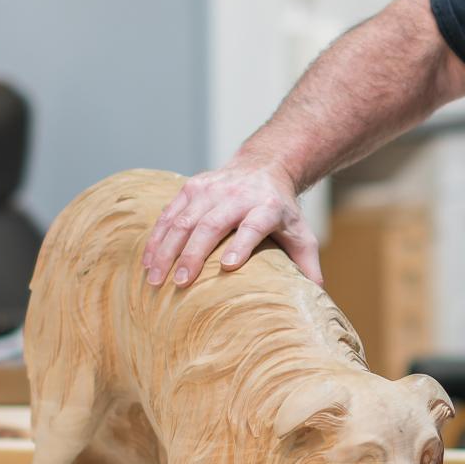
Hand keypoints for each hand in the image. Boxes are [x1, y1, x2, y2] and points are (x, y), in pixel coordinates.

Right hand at [141, 160, 322, 287]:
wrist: (264, 167)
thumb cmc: (282, 210)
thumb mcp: (301, 233)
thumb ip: (307, 264)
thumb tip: (317, 296)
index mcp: (267, 207)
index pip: (253, 225)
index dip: (241, 244)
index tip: (227, 267)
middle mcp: (237, 196)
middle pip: (211, 225)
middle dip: (193, 255)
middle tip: (179, 284)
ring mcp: (210, 190)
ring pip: (183, 220)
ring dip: (166, 251)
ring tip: (154, 279)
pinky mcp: (191, 188)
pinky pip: (168, 215)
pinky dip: (156, 239)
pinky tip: (147, 262)